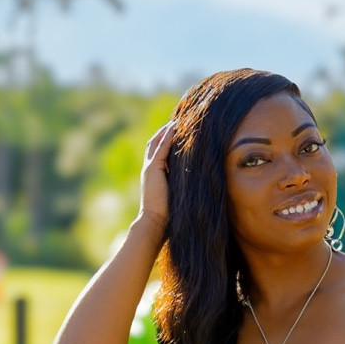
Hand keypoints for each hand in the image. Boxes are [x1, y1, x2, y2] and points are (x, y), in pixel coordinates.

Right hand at [139, 120, 175, 235]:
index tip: (179, 131)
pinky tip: (175, 129)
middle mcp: (149, 169)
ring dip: (167, 130)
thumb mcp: (175, 195)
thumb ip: (180, 185)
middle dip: (165, 131)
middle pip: (155, 142)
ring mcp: (149, 168)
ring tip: (178, 120)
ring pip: (157, 142)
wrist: (155, 223)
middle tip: (179, 120)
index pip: (159, 151)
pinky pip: (161, 149)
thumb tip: (195, 183)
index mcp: (153, 174)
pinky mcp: (152, 169)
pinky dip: (167, 138)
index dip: (167, 139)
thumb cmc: (167, 215)